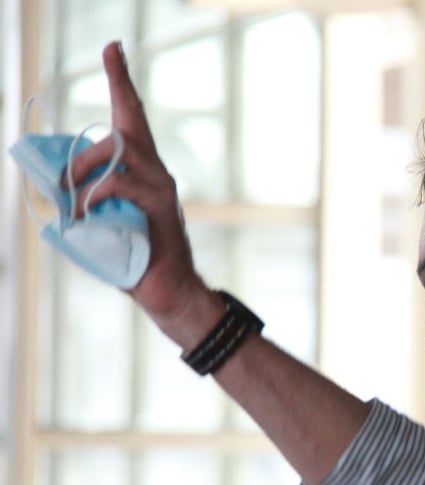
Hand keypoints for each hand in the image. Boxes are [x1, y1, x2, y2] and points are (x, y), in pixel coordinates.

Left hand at [70, 41, 219, 343]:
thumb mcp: (101, 221)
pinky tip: (84, 213)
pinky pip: (120, 184)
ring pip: (121, 150)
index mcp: (142, 171)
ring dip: (85, 167)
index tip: (113, 48)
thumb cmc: (134, 258)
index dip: (121, 81)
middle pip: (128, 125)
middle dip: (107, 108)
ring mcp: (161, 187)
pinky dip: (93, 194)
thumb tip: (53, 184)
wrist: (167, 291)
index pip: (132, 116)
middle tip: (78, 136)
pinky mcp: (160, 206)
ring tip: (70, 191)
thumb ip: (85, 196)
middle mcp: (157, 171)